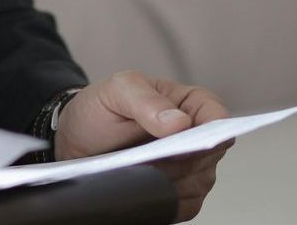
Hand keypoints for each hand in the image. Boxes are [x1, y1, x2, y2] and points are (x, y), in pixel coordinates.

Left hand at [52, 71, 233, 221]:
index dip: (210, 130)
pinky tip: (141, 188)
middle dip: (180, 159)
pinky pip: (186, 205)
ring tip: (138, 170)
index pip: (217, 116)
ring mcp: (191, 168)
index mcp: (190, 104)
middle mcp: (196, 137)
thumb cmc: (102, 110)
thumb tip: (180, 122)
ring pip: (199, 183)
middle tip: (147, 158)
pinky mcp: (179, 194)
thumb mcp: (117, 91)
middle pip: (209, 155)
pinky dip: (165, 200)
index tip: (186, 140)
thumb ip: (146, 100)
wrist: (78, 141)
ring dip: (169, 180)